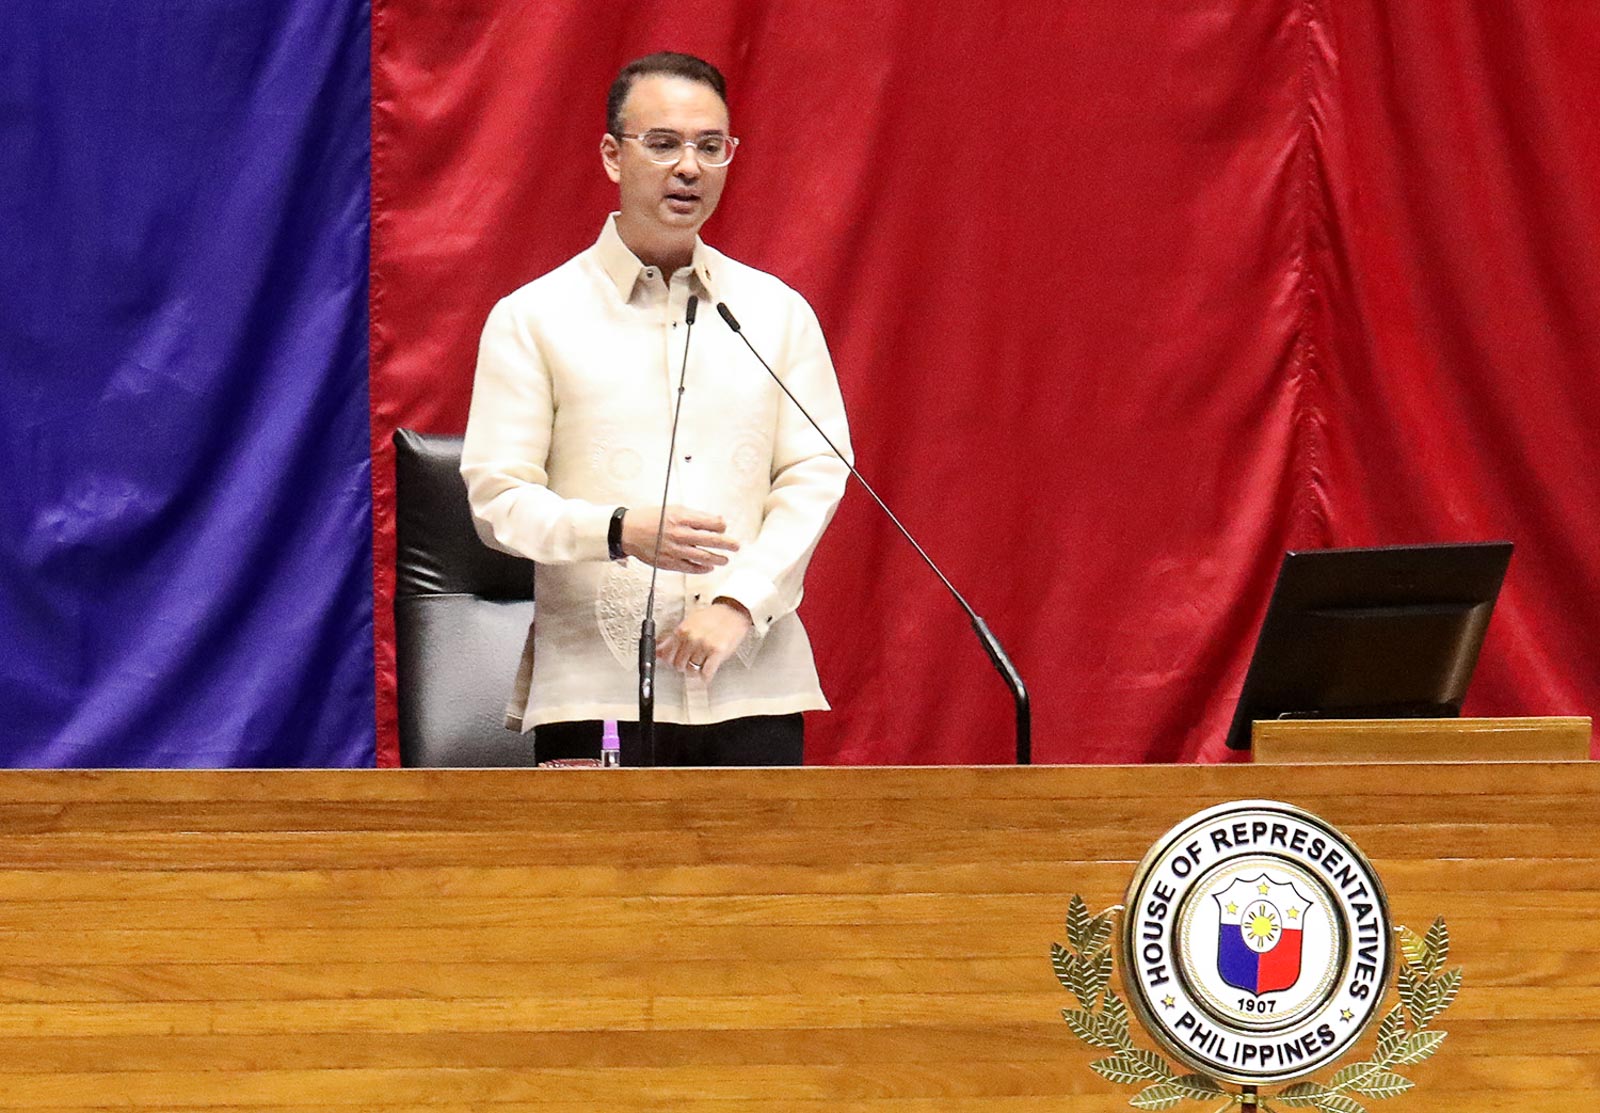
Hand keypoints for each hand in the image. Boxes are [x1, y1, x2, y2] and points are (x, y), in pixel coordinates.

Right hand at [621, 506, 738, 573]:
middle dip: (727, 544)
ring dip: (718, 559)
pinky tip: (709, 567)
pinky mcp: (669, 562)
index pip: (711, 523)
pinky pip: (690, 568)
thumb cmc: (650, 518)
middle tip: (736, 546)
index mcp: (681, 518)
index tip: (724, 527)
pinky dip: (702, 568)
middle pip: (711, 540)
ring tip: (725, 560)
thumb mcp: (673, 509)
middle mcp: (680, 534)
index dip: (721, 526)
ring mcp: (675, 550)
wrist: (628, 531)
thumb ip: (695, 515)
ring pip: (703, 557)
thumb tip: (716, 521)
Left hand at [656, 599, 752, 680]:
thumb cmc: (712, 617)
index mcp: (682, 630)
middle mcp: (692, 638)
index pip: (667, 655)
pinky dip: (705, 676)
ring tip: (700, 663)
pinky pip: (706, 673)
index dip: (670, 660)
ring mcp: (705, 646)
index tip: (674, 660)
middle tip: (690, 660)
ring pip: (691, 671)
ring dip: (695, 670)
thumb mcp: (688, 623)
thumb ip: (673, 639)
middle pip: (678, 665)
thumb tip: (659, 651)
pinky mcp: (718, 652)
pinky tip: (707, 672)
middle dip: (683, 665)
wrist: (733, 612)